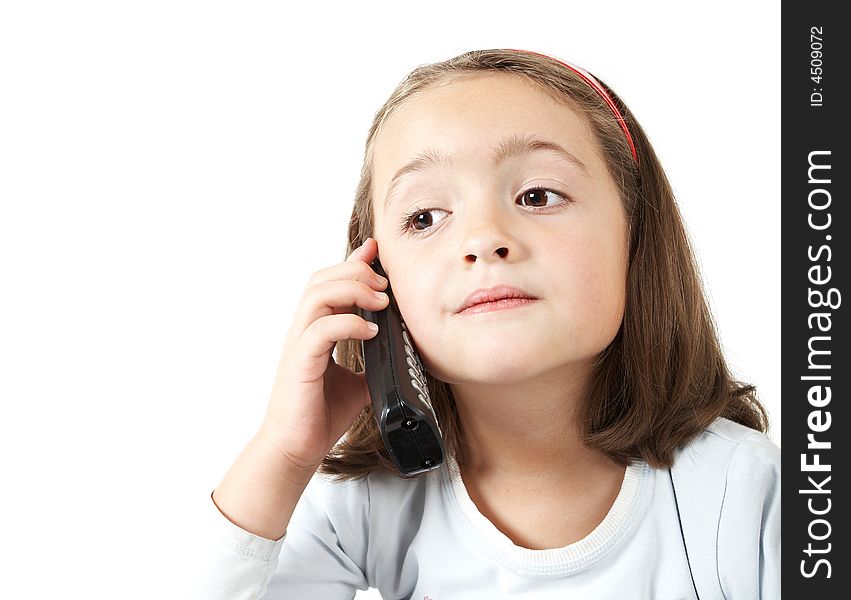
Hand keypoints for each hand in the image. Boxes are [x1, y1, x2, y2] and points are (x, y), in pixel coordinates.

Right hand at [257, 238, 388, 473]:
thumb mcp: (358, 381)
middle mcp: (303, 331)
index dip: (352, 262)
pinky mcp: (299, 363)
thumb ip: (372, 360)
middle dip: (355, 271)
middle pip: (322, 279)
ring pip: (317, 295)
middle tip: (385, 284)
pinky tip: (371, 331)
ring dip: (352, 290)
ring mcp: (298, 344)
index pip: (329, 283)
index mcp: (314, 330)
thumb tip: (401, 351)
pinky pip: (320, 329)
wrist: (297, 449)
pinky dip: (348, 323)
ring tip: (381, 302)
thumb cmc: (321, 415)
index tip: (376, 251)